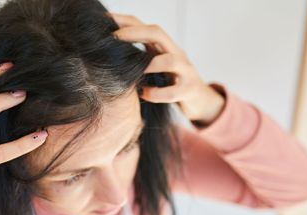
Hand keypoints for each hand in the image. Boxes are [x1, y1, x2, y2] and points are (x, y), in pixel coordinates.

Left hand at [109, 13, 225, 125]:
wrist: (200, 100)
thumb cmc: (171, 81)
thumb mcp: (157, 65)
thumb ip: (141, 56)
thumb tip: (109, 50)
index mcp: (166, 47)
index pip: (147, 27)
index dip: (127, 22)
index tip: (106, 22)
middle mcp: (176, 54)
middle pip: (158, 34)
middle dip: (135, 33)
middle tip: (115, 39)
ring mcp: (185, 71)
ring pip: (171, 61)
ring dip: (150, 64)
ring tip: (134, 71)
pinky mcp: (189, 91)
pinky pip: (173, 92)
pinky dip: (156, 93)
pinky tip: (143, 94)